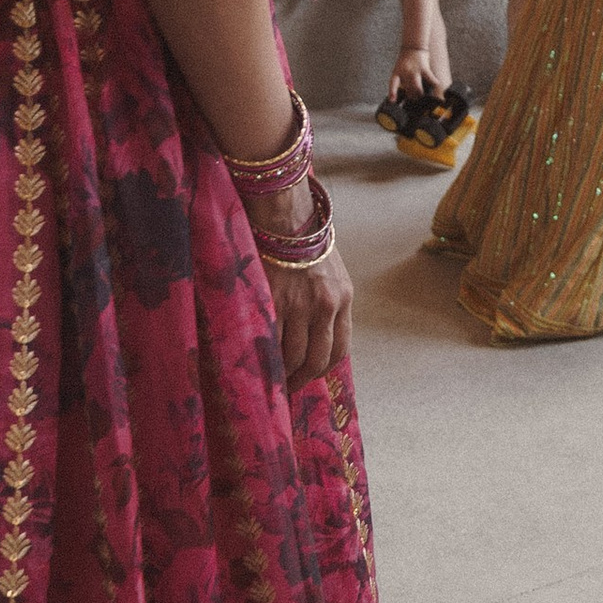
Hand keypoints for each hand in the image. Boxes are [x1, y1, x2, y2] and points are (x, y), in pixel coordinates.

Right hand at [265, 235, 354, 382]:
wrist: (284, 214)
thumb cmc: (304, 242)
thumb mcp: (330, 272)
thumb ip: (327, 303)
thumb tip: (316, 337)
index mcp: (343, 297)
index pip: (340, 349)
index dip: (323, 370)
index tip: (309, 377)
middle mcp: (326, 304)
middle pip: (317, 359)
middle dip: (302, 379)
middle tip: (288, 387)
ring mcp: (300, 304)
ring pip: (293, 356)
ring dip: (283, 374)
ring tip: (272, 379)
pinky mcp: (274, 300)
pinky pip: (271, 341)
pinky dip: (266, 357)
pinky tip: (259, 362)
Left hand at [391, 44, 439, 104]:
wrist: (413, 46)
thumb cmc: (406, 60)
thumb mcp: (399, 70)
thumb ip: (402, 81)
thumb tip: (409, 94)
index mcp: (397, 72)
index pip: (393, 84)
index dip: (392, 92)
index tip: (393, 101)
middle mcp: (405, 72)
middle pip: (408, 90)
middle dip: (412, 97)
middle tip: (415, 100)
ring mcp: (414, 70)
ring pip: (417, 87)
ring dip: (420, 94)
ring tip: (423, 96)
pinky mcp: (424, 67)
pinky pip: (430, 78)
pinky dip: (434, 82)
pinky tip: (436, 84)